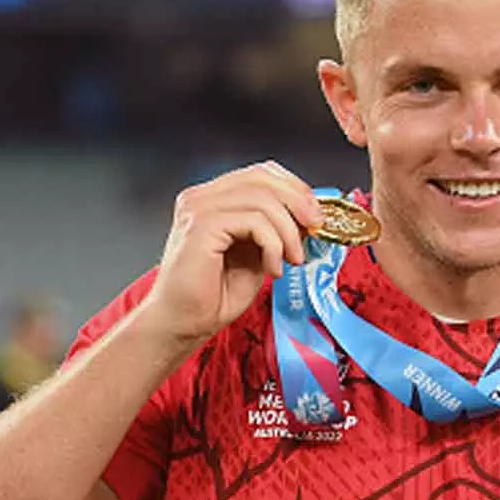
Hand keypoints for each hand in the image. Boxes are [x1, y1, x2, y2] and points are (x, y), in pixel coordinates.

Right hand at [142, 161, 323, 346]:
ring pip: (262, 199)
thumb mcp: (255, 253)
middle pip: (262, 178)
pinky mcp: (200, 226)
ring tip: (292, 259)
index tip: (314, 214)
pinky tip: (272, 269)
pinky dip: (273, 245)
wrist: (183, 324)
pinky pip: (253, 221)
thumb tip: (307, 215)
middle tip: (316, 227)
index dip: (293, 187)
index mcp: (212, 200)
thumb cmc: (213, 296)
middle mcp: (201, 198)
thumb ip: (273, 229)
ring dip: (288, 231)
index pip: (259, 174)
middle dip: (298, 201)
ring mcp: (198, 208)